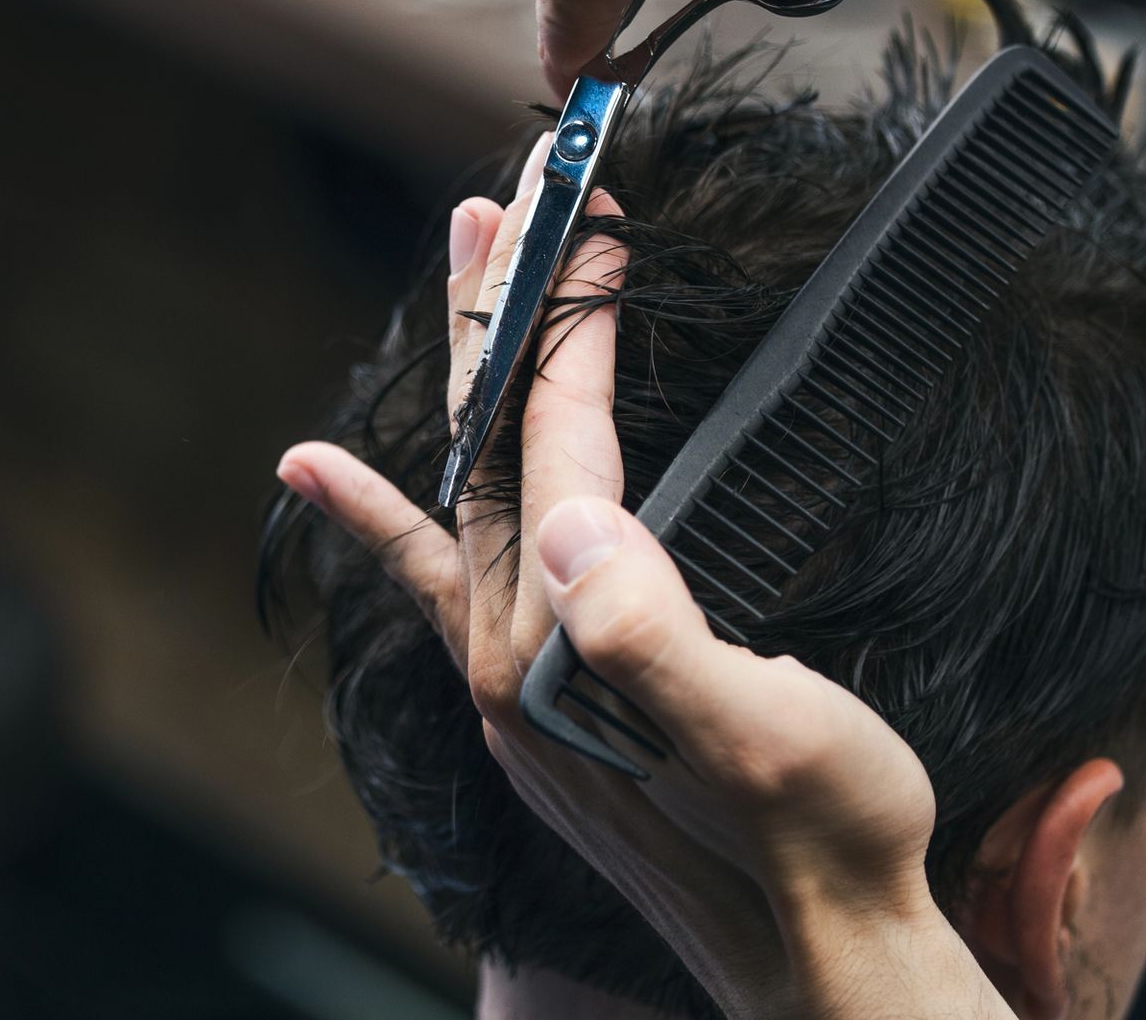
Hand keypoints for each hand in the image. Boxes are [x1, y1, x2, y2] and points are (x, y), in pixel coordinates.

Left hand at [279, 141, 1010, 1016]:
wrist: (820, 955)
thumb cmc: (818, 841)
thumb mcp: (764, 737)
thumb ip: (654, 639)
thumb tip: (572, 526)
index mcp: (561, 646)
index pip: (552, 449)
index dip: (571, 333)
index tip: (595, 226)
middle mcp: (508, 656)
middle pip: (487, 449)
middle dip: (495, 318)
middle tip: (497, 202)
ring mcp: (509, 677)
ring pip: (469, 491)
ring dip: (468, 379)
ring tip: (465, 276)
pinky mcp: (528, 696)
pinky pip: (433, 578)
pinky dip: (379, 517)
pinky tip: (325, 473)